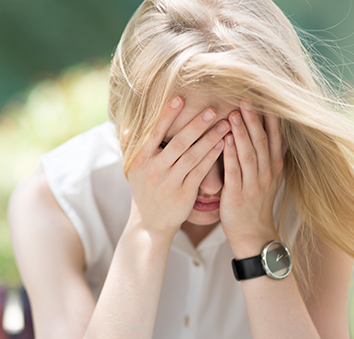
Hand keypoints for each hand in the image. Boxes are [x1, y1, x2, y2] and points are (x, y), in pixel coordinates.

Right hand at [126, 97, 229, 238]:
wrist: (150, 224)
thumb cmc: (144, 191)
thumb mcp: (133, 171)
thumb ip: (130, 148)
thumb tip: (127, 128)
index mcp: (140, 161)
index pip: (154, 134)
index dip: (166, 116)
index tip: (179, 98)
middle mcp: (153, 170)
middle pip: (178, 143)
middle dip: (196, 125)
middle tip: (212, 110)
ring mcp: (169, 183)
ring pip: (192, 156)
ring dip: (210, 139)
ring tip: (226, 125)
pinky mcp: (183, 194)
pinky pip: (200, 172)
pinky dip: (212, 157)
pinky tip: (223, 145)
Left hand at [220, 101, 283, 256]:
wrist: (253, 234)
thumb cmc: (254, 203)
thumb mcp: (266, 177)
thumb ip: (264, 155)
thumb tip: (262, 130)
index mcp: (274, 167)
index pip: (274, 137)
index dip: (270, 117)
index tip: (264, 97)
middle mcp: (267, 173)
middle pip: (261, 141)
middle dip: (254, 119)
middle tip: (245, 98)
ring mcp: (253, 184)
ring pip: (249, 153)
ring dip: (242, 133)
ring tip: (234, 113)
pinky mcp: (238, 195)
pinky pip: (234, 171)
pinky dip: (230, 155)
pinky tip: (224, 140)